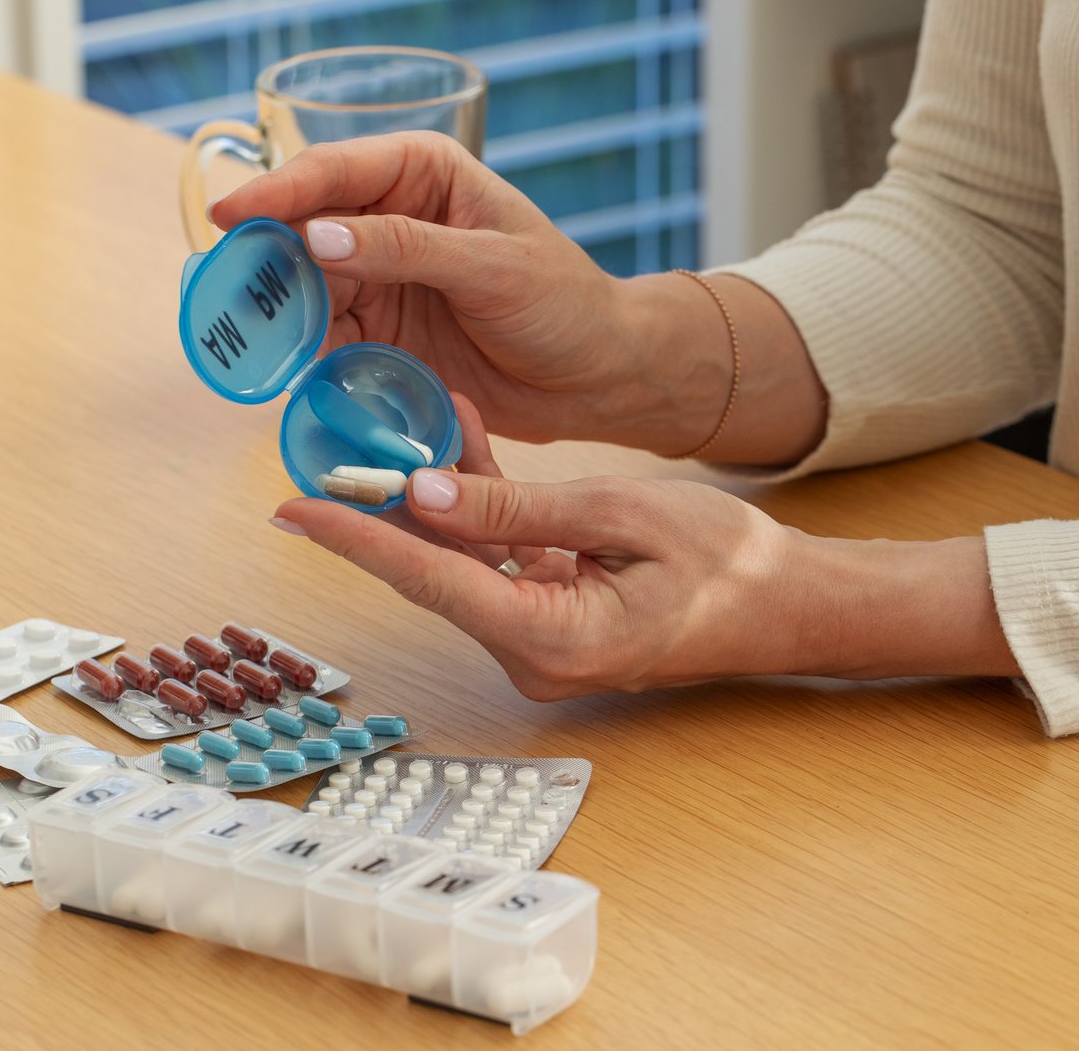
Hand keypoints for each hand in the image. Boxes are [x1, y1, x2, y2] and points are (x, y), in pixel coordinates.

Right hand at [211, 132, 677, 446]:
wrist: (596, 378)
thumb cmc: (563, 303)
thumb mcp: (493, 267)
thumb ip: (406, 248)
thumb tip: (319, 236)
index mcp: (422, 175)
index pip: (335, 172)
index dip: (278, 192)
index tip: (231, 217)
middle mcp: (390, 219)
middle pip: (305, 231)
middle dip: (266, 260)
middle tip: (226, 290)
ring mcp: (382, 279)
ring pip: (306, 289)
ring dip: (280, 314)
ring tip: (251, 339)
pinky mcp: (381, 335)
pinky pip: (326, 339)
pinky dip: (307, 355)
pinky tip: (291, 371)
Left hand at [271, 436, 1021, 700]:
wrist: (786, 607)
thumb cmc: (725, 561)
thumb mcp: (620, 513)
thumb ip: (517, 509)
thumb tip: (425, 494)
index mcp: (550, 638)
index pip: (429, 581)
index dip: (356, 541)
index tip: (292, 511)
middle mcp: (531, 655)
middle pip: (435, 574)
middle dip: (385, 511)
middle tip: (322, 455)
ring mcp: (539, 645)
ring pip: (463, 564)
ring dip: (439, 501)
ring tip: (407, 423)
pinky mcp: (550, 623)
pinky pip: (498, 565)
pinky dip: (481, 514)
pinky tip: (463, 451)